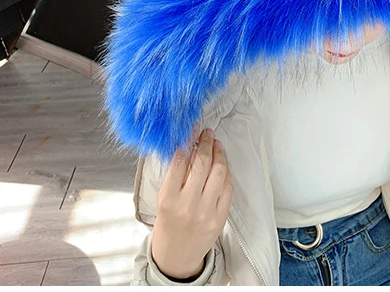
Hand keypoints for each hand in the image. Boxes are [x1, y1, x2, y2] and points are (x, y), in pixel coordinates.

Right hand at [151, 126, 232, 279]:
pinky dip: (225, 173)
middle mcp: (188, 204)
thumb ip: (175, 176)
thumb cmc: (167, 226)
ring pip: (219, 172)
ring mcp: (207, 211)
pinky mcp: (220, 217)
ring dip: (219, 154)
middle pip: (202, 164)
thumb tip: (188, 148)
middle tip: (207, 133)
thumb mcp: (162, 201)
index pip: (180, 162)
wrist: (176, 257)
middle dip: (206, 143)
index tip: (191, 132)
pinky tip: (222, 165)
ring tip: (216, 144)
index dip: (188, 142)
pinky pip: (227, 188)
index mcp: (168, 199)